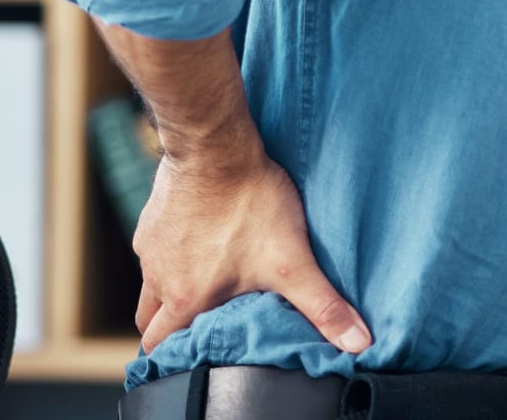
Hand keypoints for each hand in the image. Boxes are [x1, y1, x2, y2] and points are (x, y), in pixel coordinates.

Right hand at [131, 145, 372, 358]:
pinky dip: (169, 255)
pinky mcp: (151, 220)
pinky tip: (197, 243)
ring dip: (168, 293)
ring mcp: (150, 248)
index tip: (192, 358)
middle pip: (149, 323)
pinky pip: (153, 250)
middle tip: (197, 329)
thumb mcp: (293, 261)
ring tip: (200, 286)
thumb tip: (358, 342)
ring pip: (150, 286)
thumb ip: (323, 306)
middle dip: (168, 331)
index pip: (161, 348)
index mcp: (185, 299)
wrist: (217, 146)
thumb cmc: (251, 202)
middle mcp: (158, 279)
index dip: (175, 358)